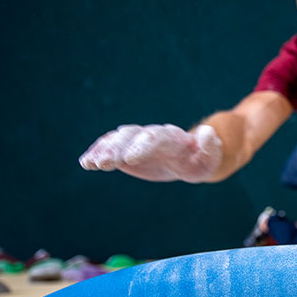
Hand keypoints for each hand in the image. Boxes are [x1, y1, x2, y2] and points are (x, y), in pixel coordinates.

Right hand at [78, 123, 221, 182]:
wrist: (189, 157)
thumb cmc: (200, 161)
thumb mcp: (210, 158)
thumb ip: (210, 147)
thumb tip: (209, 133)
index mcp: (173, 138)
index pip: (156, 137)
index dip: (142, 146)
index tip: (129, 159)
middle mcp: (152, 135)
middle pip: (132, 136)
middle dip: (117, 148)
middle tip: (104, 163)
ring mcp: (137, 141)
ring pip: (118, 140)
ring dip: (103, 150)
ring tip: (91, 163)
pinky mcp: (126, 150)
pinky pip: (110, 148)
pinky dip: (97, 153)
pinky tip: (86, 163)